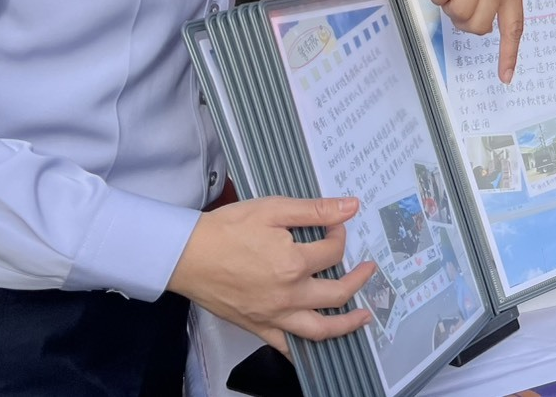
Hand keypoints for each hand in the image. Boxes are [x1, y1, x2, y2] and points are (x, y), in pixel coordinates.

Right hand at [168, 196, 376, 355]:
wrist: (186, 254)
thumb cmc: (226, 230)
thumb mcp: (273, 209)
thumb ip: (315, 210)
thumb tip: (350, 206)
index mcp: (294, 263)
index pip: (333, 251)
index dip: (340, 234)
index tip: (336, 226)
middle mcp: (289, 294)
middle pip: (337, 292)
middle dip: (359, 278)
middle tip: (369, 269)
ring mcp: (274, 315)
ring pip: (320, 328)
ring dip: (347, 324)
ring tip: (363, 316)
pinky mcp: (258, 327)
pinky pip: (287, 346)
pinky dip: (306, 349)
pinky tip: (318, 345)